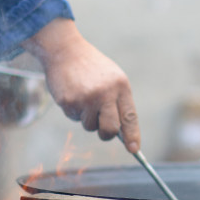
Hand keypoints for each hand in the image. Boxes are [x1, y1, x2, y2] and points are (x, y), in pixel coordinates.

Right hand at [23, 19, 140, 152]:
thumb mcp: (112, 80)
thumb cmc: (91, 68)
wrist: (65, 50)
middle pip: (111, 130)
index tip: (134, 150)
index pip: (130, 117)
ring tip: (83, 97)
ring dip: (87, 118)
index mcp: (121, 86)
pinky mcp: (69, 102)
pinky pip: (74, 118)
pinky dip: (74, 111)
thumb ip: (118, 103)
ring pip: (90, 126)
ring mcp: (87, 98)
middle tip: (102, 129)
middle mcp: (106, 93)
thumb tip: (122, 133)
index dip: (133, 136)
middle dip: (106, 134)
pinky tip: (72, 93)